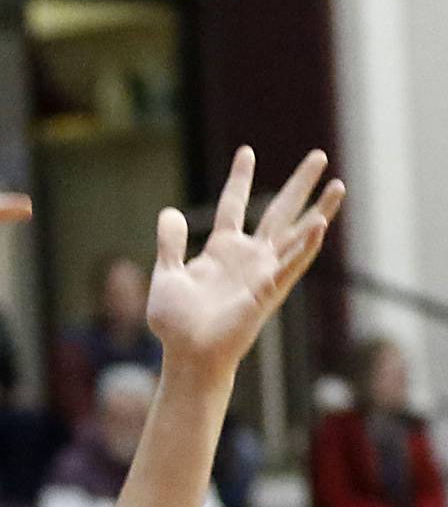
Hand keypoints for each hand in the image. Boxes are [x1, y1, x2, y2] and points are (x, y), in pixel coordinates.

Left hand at [147, 148, 343, 384]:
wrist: (187, 355)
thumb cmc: (176, 324)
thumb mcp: (167, 275)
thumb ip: (170, 243)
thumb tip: (170, 211)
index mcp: (222, 250)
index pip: (234, 204)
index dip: (240, 178)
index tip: (247, 151)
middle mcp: (248, 258)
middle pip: (279, 211)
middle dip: (299, 184)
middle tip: (319, 156)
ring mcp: (262, 273)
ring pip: (297, 234)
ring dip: (319, 210)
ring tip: (339, 185)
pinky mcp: (268, 291)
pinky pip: (290, 265)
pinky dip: (305, 247)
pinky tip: (321, 226)